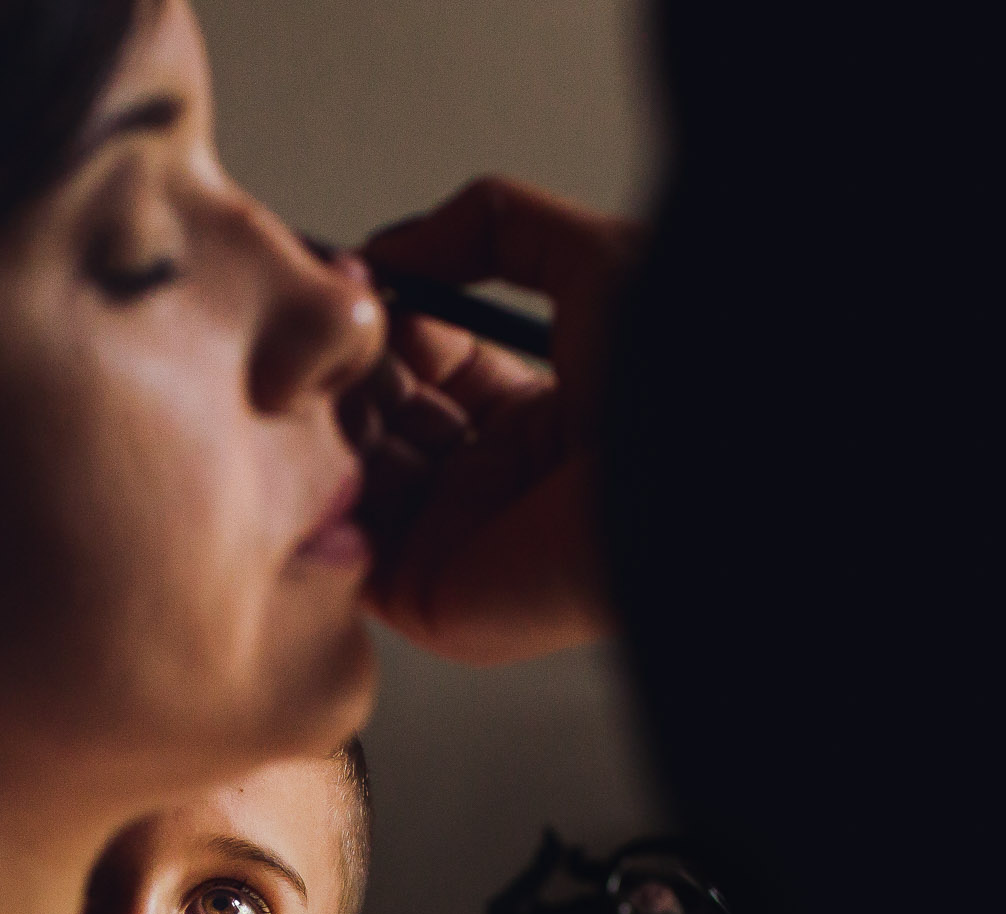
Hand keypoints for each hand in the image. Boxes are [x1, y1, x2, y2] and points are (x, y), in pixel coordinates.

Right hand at [350, 177, 637, 665]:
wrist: (698, 475)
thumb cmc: (672, 379)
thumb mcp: (595, 257)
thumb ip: (494, 227)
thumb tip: (396, 244)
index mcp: (544, 416)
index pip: (431, 369)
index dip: (384, 327)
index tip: (346, 285)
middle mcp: (502, 483)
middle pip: (383, 425)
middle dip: (342, 374)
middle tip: (317, 333)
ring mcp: (464, 542)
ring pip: (351, 482)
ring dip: (319, 427)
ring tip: (307, 379)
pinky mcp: (433, 594)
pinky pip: (344, 552)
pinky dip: (312, 496)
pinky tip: (309, 434)